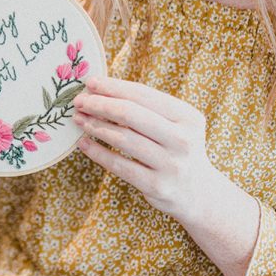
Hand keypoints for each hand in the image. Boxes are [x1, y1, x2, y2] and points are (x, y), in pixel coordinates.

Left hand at [72, 76, 219, 222]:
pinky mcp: (157, 186)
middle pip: (131, 114)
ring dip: (95, 126)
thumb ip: (146, 108)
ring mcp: (171, 165)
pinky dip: (97, 153)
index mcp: (188, 117)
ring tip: (79, 119)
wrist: (197, 193)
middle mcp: (183, 140)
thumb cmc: (176, 150)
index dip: (113, 87)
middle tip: (79, 101)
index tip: (90, 83)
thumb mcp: (175, 125)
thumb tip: (101, 90)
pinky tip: (83, 143)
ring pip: (123, 139)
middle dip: (100, 104)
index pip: (143, 95)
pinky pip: (119, 165)